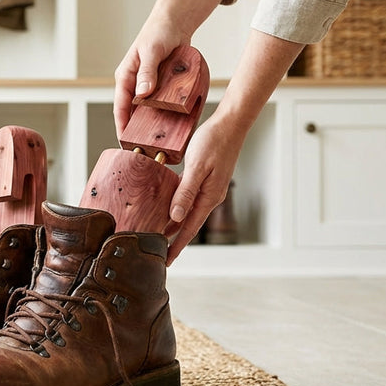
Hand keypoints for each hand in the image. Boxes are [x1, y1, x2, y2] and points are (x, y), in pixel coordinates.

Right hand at [113, 15, 190, 138]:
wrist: (174, 23)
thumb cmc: (158, 33)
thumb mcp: (152, 52)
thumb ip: (147, 73)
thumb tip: (143, 95)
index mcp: (126, 77)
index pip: (120, 106)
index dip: (122, 125)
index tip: (124, 141)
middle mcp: (135, 83)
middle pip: (133, 111)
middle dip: (136, 129)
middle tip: (143, 147)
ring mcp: (149, 85)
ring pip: (148, 108)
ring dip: (152, 122)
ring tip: (159, 140)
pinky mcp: (162, 84)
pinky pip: (162, 101)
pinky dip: (166, 112)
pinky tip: (174, 123)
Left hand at [163, 112, 245, 264]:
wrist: (230, 124)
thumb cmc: (214, 142)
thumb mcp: (197, 167)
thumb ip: (185, 192)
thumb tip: (175, 217)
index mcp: (208, 197)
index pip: (189, 229)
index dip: (177, 246)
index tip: (166, 261)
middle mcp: (209, 196)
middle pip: (187, 224)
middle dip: (173, 240)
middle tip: (155, 253)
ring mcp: (207, 188)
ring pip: (186, 211)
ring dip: (172, 224)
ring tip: (156, 234)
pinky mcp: (204, 178)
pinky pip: (186, 197)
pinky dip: (175, 205)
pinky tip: (164, 206)